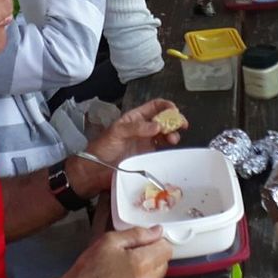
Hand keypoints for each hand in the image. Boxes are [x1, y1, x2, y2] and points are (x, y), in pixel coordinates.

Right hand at [61, 227, 170, 277]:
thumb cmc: (89, 270)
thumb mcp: (108, 242)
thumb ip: (137, 234)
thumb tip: (157, 231)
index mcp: (142, 263)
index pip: (167, 249)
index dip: (156, 244)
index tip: (143, 246)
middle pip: (162, 265)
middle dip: (150, 260)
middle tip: (128, 260)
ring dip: (145, 277)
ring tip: (122, 277)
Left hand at [68, 98, 184, 194]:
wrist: (96, 171)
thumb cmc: (102, 148)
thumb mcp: (116, 133)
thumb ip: (136, 128)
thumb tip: (157, 126)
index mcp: (134, 118)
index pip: (153, 106)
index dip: (165, 105)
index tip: (175, 110)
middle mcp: (142, 128)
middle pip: (163, 119)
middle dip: (174, 120)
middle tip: (182, 124)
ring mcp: (146, 142)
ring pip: (165, 133)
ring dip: (173, 133)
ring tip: (173, 138)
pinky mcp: (148, 155)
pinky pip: (162, 147)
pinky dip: (169, 144)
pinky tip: (171, 145)